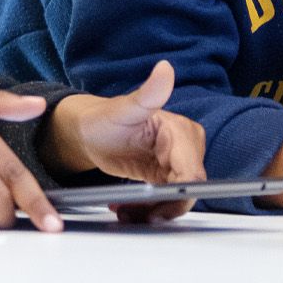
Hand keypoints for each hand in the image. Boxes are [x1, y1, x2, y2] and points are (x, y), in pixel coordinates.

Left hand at [46, 62, 207, 222]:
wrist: (91, 132)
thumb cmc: (105, 118)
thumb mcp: (122, 109)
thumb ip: (147, 94)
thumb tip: (165, 69)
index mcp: (179, 131)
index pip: (191, 170)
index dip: (179, 192)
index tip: (158, 209)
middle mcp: (184, 147)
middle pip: (187, 188)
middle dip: (163, 206)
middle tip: (132, 213)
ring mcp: (176, 163)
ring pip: (178, 198)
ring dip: (153, 211)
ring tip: (125, 211)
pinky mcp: (166, 176)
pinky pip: (167, 200)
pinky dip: (149, 209)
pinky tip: (128, 209)